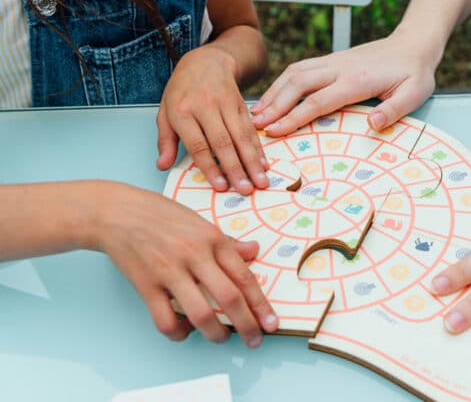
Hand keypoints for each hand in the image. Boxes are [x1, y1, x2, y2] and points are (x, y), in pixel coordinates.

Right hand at [91, 182, 277, 347]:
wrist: (117, 211)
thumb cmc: (160, 214)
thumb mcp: (200, 221)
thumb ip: (227, 241)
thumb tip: (254, 251)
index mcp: (212, 239)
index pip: (244, 277)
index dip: (261, 304)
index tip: (271, 323)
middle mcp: (194, 255)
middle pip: (229, 298)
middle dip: (247, 325)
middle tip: (254, 340)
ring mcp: (169, 271)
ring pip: (200, 313)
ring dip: (216, 334)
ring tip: (221, 338)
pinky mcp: (146, 285)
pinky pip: (165, 320)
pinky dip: (179, 333)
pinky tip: (185, 330)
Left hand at [156, 46, 268, 195]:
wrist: (206, 61)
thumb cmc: (182, 91)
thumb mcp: (165, 111)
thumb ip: (165, 140)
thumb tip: (162, 165)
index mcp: (182, 111)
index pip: (198, 144)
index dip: (210, 166)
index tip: (221, 186)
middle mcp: (205, 106)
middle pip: (223, 142)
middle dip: (236, 168)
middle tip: (245, 189)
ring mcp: (225, 104)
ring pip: (241, 136)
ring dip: (252, 161)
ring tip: (260, 181)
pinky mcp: (241, 103)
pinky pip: (250, 128)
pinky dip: (259, 148)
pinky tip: (264, 163)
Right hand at [251, 31, 437, 136]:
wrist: (414, 44)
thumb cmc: (415, 73)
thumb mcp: (415, 93)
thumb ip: (395, 110)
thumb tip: (374, 124)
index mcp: (357, 80)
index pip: (318, 101)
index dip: (293, 117)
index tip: (274, 131)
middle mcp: (340, 67)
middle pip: (297, 84)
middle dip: (274, 105)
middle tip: (255, 125)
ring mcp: (334, 61)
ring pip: (294, 73)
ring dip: (273, 92)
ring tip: (256, 112)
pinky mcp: (332, 60)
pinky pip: (300, 69)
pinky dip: (282, 82)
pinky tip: (273, 95)